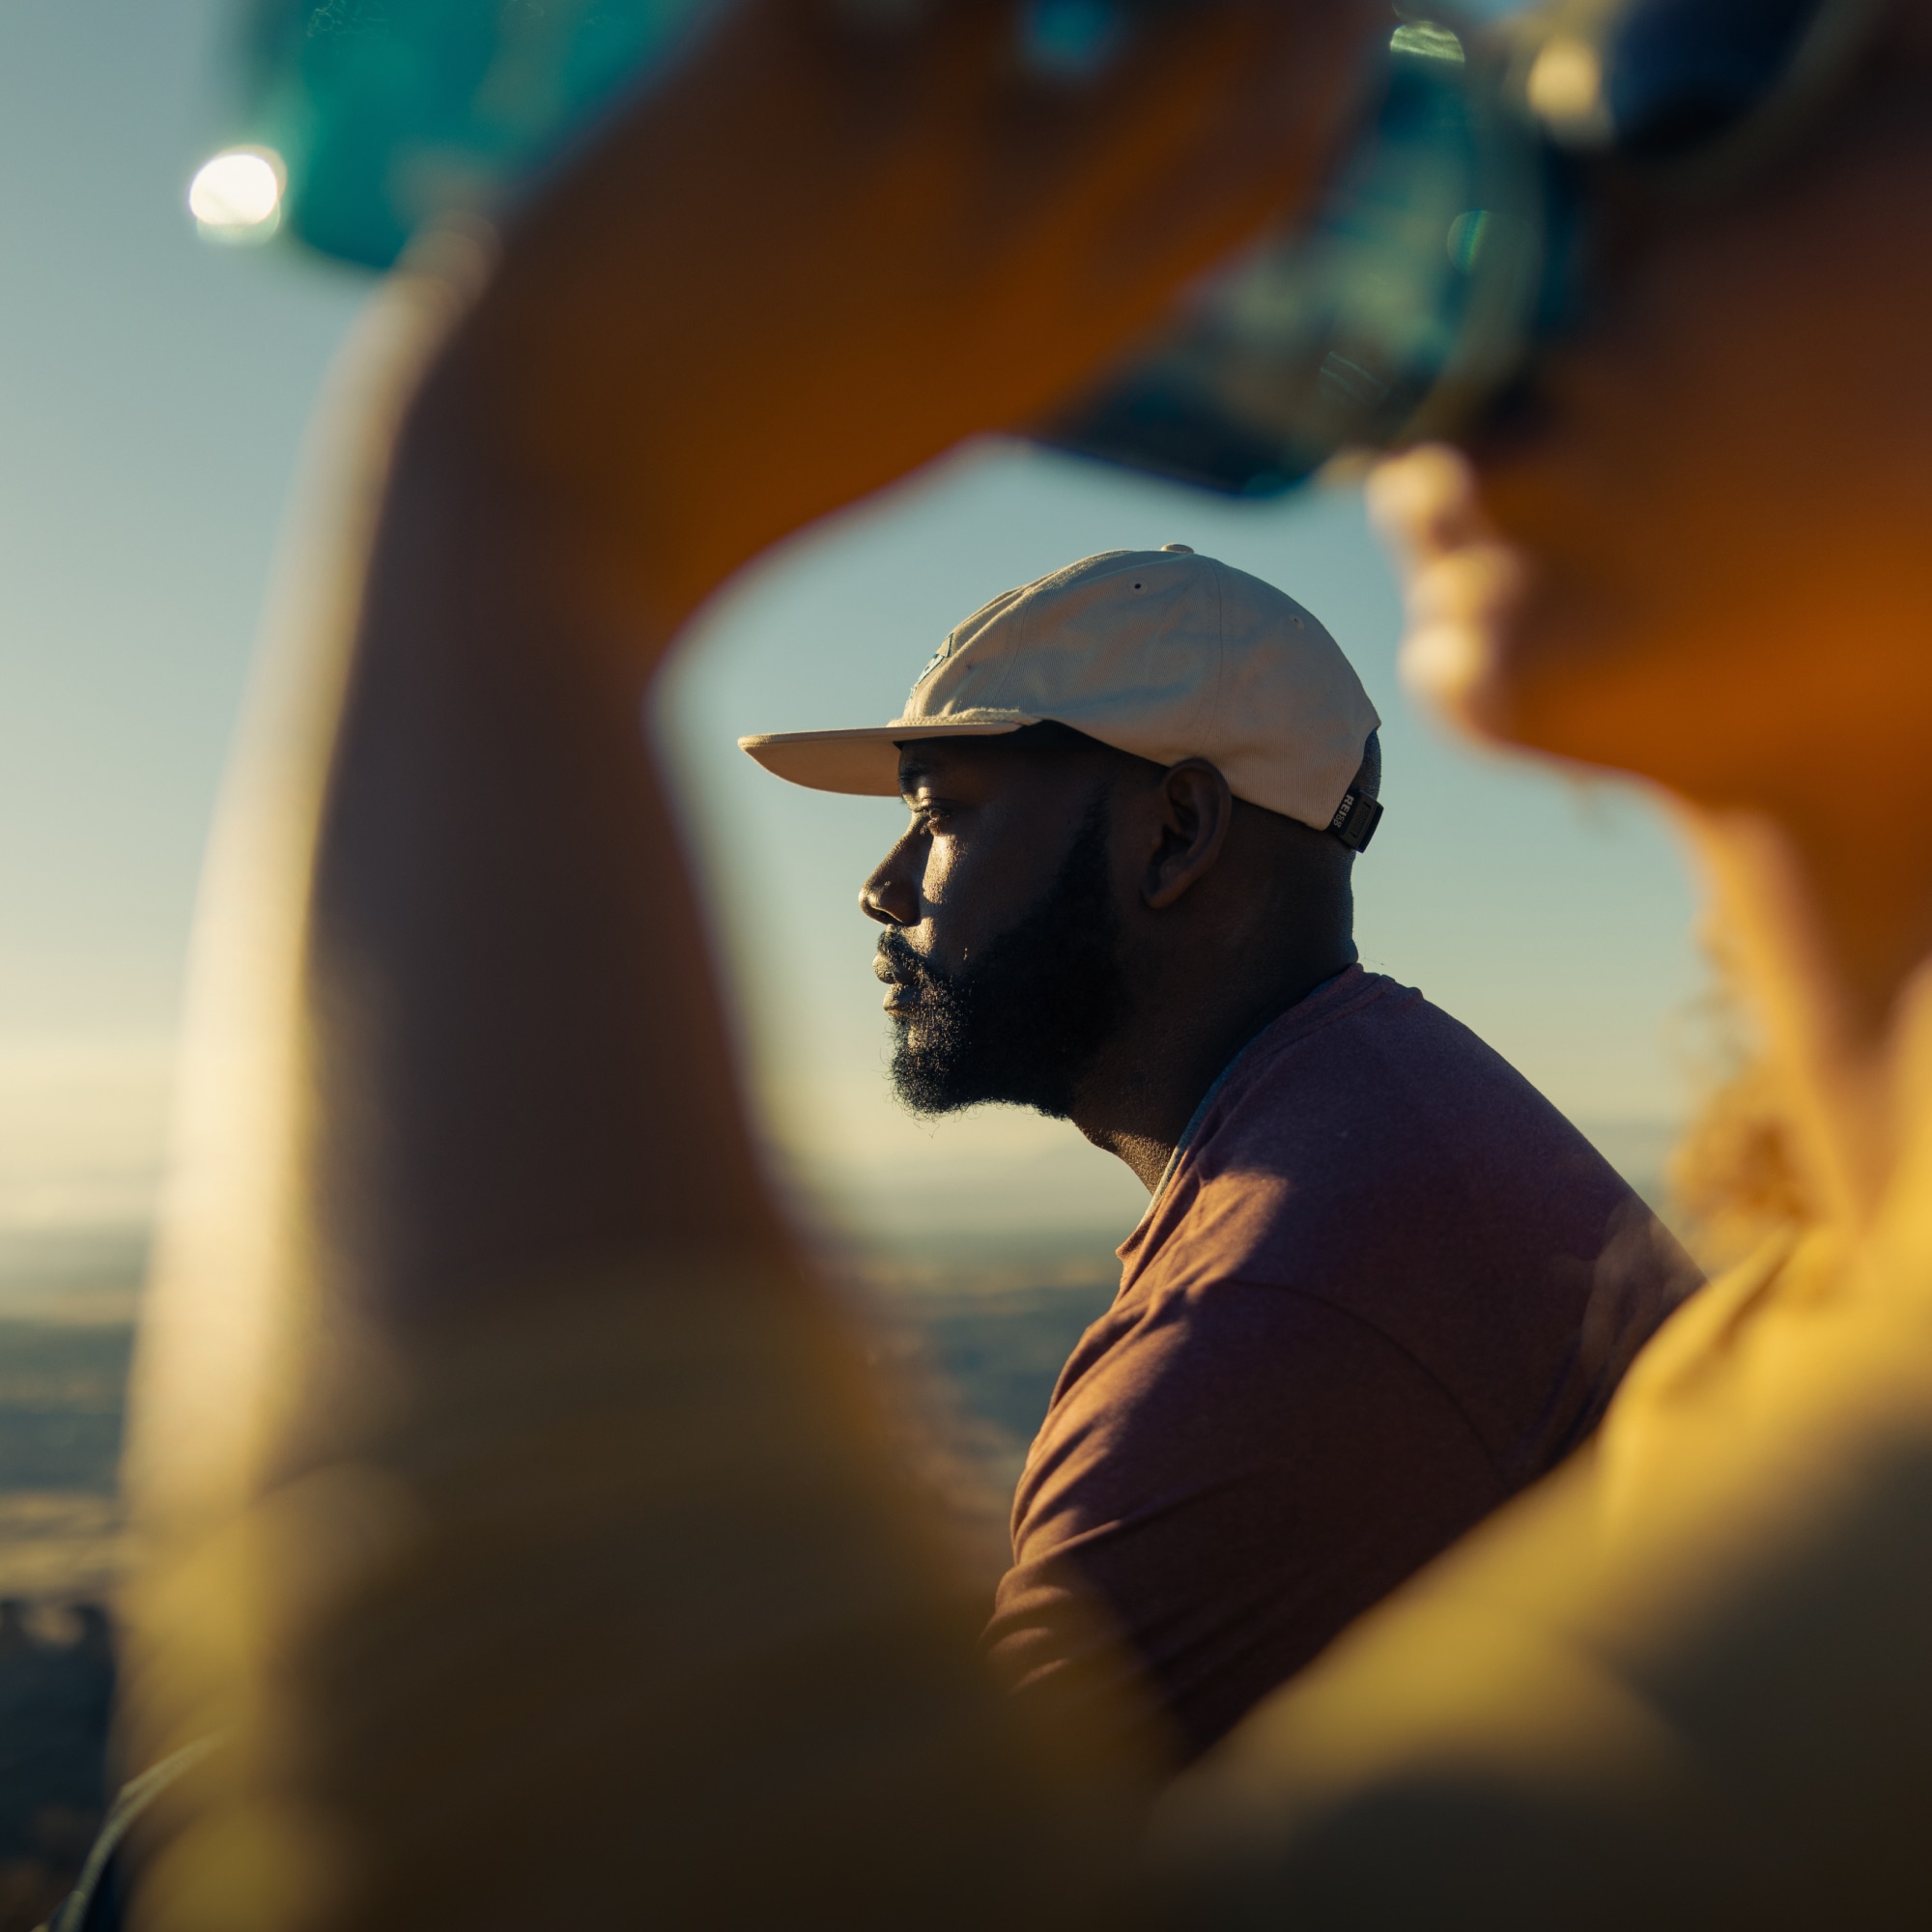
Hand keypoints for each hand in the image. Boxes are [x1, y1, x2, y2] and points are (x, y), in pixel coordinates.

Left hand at [425, 0, 1381, 636]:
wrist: (546, 520)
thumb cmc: (722, 465)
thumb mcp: (925, 405)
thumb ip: (1025, 312)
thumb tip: (1105, 247)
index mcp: (1062, 326)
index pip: (1272, 165)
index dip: (1334, 38)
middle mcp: (1027, 244)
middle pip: (1241, 44)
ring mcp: (915, 159)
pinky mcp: (773, 75)